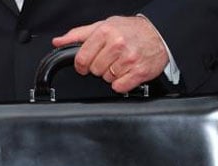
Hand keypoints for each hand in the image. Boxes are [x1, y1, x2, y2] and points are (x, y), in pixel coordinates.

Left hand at [52, 16, 168, 92]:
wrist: (160, 34)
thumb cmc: (130, 30)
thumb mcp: (103, 26)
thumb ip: (78, 35)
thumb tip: (58, 42)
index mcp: (105, 32)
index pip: (81, 59)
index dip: (82, 64)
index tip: (87, 63)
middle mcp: (117, 44)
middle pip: (94, 70)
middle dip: (99, 67)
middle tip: (110, 59)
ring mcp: (129, 59)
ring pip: (106, 79)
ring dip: (111, 75)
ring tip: (120, 63)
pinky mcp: (138, 72)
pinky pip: (119, 87)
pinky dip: (121, 83)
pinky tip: (127, 72)